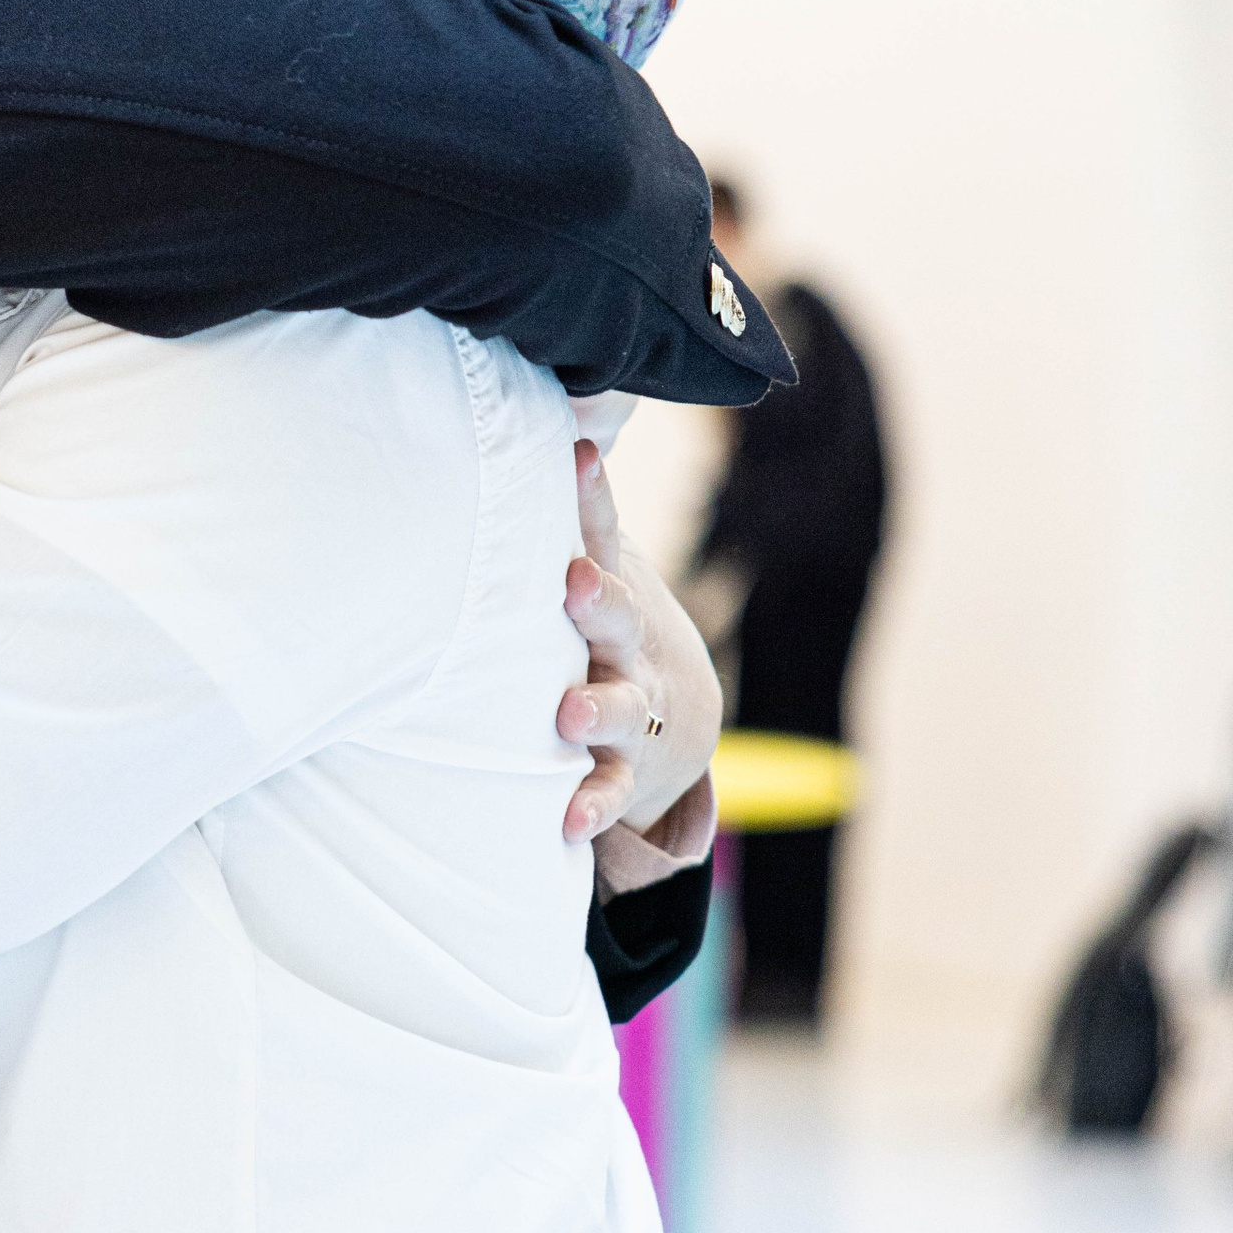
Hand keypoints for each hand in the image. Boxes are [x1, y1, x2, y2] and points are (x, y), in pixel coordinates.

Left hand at [558, 438, 721, 842]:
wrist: (675, 722)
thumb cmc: (606, 622)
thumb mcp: (597, 562)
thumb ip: (576, 504)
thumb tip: (558, 411)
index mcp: (612, 588)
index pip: (603, 533)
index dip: (590, 495)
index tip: (575, 458)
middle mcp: (627, 647)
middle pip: (616, 618)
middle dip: (598, 599)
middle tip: (574, 582)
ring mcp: (631, 710)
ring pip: (619, 707)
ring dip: (597, 708)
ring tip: (571, 714)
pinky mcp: (622, 770)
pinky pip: (607, 790)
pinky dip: (592, 805)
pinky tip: (567, 821)